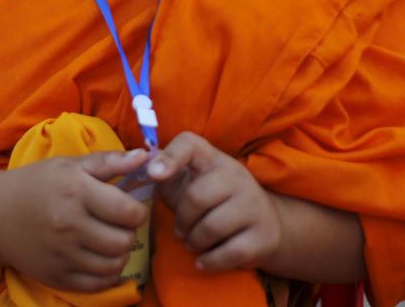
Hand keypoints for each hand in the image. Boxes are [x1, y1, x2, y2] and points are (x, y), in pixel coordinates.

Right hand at [0, 149, 149, 292]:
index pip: (128, 212)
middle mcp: (68, 226)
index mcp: (76, 192)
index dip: (137, 210)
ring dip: (119, 254)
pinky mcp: (56, 276)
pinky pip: (97, 284)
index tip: (127, 207)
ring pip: (114, 265)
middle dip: (129, 233)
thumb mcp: (71, 165)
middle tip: (118, 225)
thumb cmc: (38, 184)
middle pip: (124, 242)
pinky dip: (106, 274)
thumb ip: (110, 161)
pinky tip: (99, 258)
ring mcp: (61, 254)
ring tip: (109, 240)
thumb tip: (146, 156)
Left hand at [148, 132, 282, 271]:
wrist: (264, 221)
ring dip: (194, 242)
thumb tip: (140, 164)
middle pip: (197, 196)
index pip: (190, 144)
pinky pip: (230, 252)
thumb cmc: (214, 200)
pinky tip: (204, 261)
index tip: (153, 175)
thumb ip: (165, 172)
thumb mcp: (189, 181)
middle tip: (180, 232)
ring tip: (193, 244)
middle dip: (182, 221)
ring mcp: (254, 204)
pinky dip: (210, 261)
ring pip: (212, 227)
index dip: (170, 157)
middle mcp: (236, 175)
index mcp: (211, 158)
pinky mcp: (264, 234)